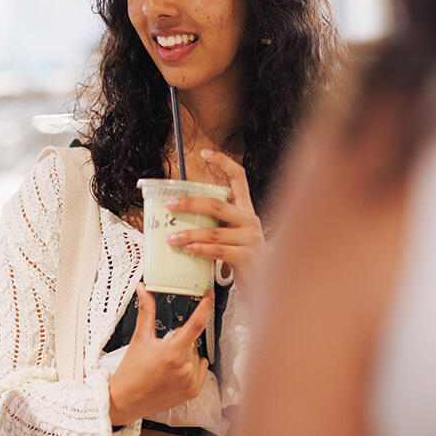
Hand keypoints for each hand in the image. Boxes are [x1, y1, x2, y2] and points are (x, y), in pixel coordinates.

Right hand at [108, 283, 212, 425]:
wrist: (126, 400)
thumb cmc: (131, 371)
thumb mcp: (139, 338)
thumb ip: (146, 311)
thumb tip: (143, 290)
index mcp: (171, 352)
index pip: (196, 324)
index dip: (205, 307)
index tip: (209, 296)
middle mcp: (184, 368)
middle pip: (192, 341)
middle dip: (180, 340)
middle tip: (163, 349)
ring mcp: (190, 381)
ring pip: (196, 355)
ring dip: (186, 354)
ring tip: (167, 364)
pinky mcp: (192, 392)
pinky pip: (200, 369)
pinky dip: (191, 367)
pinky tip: (175, 372)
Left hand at [165, 149, 265, 291]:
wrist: (265, 282)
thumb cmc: (243, 255)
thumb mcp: (231, 233)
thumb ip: (213, 223)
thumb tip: (178, 218)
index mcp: (246, 208)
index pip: (238, 177)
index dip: (223, 162)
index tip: (205, 153)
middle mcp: (250, 219)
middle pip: (217, 204)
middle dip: (189, 203)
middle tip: (170, 205)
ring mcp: (250, 238)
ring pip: (214, 232)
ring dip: (189, 233)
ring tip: (172, 237)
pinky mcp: (247, 257)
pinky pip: (219, 251)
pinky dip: (200, 249)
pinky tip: (188, 249)